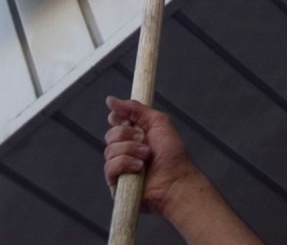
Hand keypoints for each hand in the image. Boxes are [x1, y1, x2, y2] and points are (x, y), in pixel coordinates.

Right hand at [104, 97, 197, 217]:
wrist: (176, 181)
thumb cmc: (172, 155)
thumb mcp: (157, 122)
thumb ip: (134, 109)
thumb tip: (110, 100)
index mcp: (134, 135)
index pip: (115, 121)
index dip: (120, 118)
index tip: (130, 121)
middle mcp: (125, 150)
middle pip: (110, 134)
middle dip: (129, 135)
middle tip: (145, 140)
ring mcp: (120, 168)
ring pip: (109, 150)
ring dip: (131, 150)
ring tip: (146, 157)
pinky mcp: (116, 185)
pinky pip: (109, 167)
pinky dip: (125, 164)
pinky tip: (139, 169)